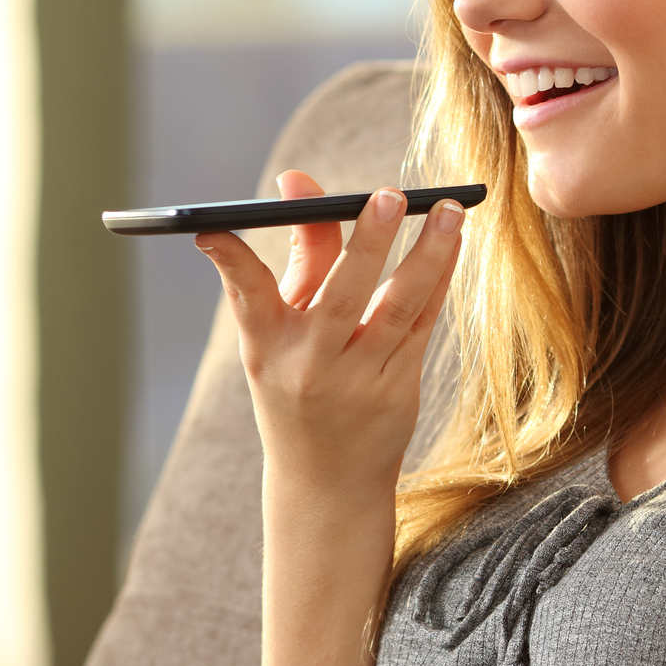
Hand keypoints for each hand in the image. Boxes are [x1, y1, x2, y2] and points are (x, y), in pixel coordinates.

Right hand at [196, 171, 466, 497]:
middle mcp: (311, 364)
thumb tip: (299, 180)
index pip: (245, 294)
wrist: (326, 484)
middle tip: (388, 195)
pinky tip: (452, 243)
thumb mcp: (280, 333)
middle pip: (342, 295)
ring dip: (428, 255)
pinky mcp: (399, 389)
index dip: (230, 259)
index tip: (213, 225)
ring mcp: (359, 380)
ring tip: (450, 210)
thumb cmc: (297, 387)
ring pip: (399, 307)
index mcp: (267, 347)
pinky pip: (423, 324)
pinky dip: (440, 280)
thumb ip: (300, 255)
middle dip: (367, 242)